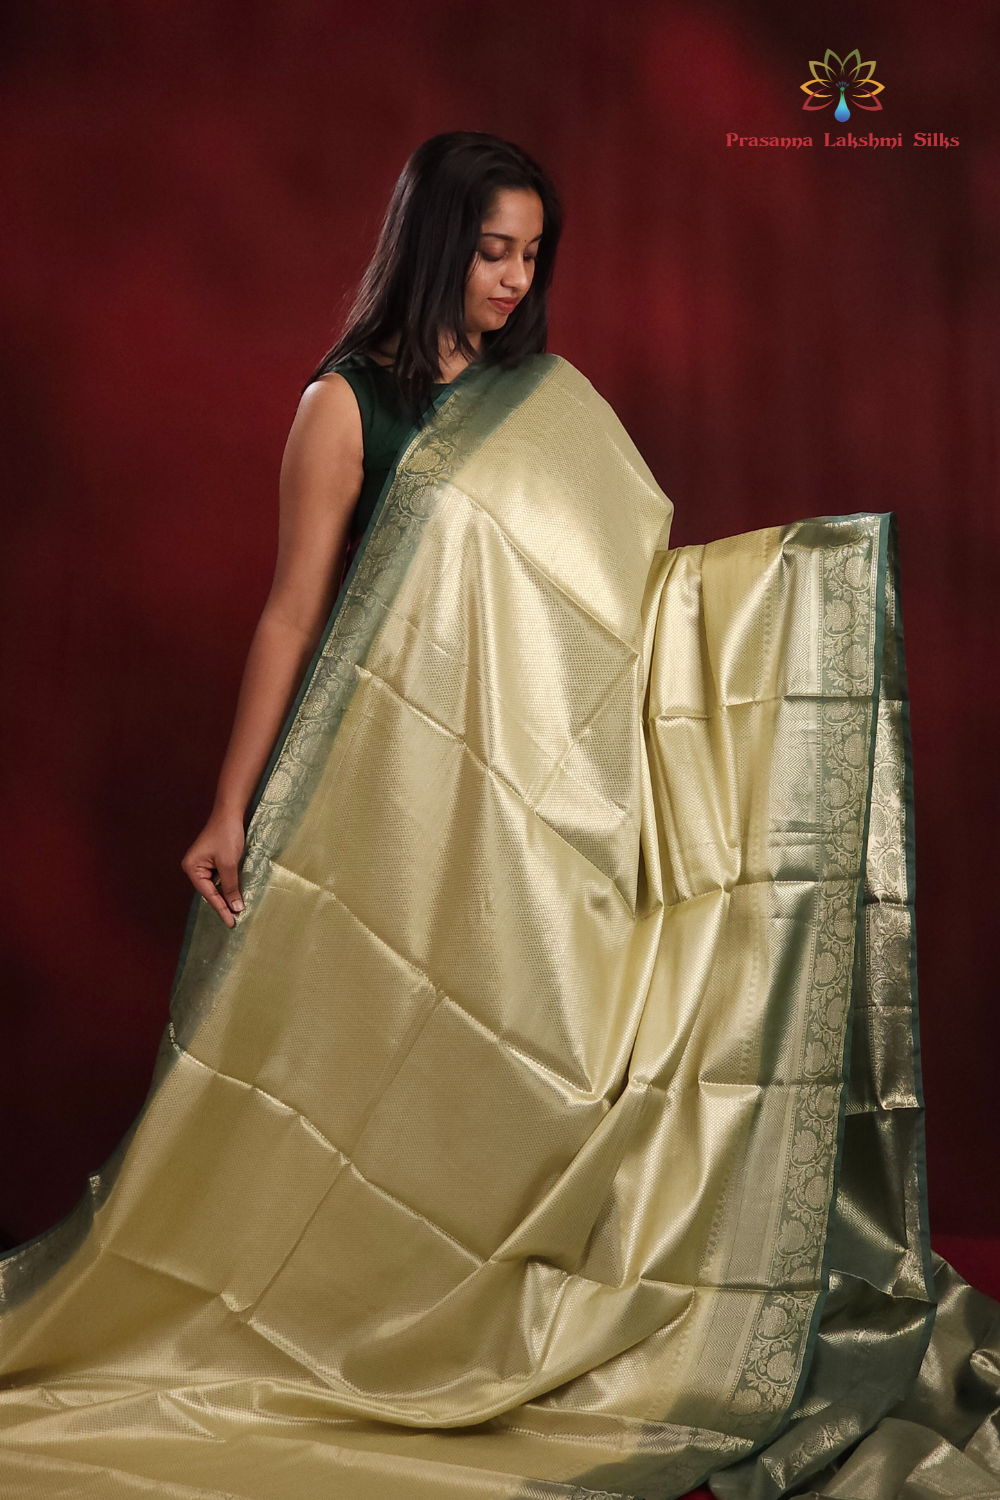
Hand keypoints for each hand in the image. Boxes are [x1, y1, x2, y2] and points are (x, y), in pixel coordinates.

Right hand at [181, 809, 245, 926]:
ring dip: (226, 896)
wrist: (231, 813)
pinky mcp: (213, 860)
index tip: (231, 922)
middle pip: (210, 891)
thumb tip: (235, 907)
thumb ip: (231, 886)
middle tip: (234, 921)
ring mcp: (203, 864)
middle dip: (223, 904)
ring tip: (236, 912)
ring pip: (216, 885)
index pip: (208, 894)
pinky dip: (228, 886)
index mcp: (192, 868)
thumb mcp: (229, 863)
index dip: (221, 908)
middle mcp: (194, 867)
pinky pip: (220, 878)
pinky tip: (236, 895)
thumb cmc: (226, 835)